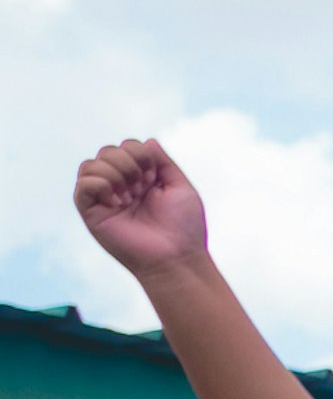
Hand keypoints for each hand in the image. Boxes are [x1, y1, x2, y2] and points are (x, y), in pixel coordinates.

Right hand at [74, 140, 208, 277]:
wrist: (176, 257)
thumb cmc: (183, 227)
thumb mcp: (180, 187)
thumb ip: (163, 162)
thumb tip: (148, 141)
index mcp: (139, 180)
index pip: (128, 146)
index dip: (142, 155)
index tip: (155, 179)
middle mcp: (118, 187)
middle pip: (108, 150)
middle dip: (129, 163)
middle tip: (142, 188)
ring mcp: (103, 199)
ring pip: (91, 163)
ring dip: (115, 173)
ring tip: (130, 197)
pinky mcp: (91, 212)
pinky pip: (83, 184)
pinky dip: (100, 185)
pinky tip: (118, 202)